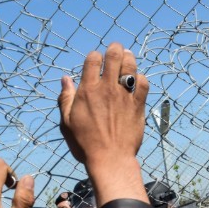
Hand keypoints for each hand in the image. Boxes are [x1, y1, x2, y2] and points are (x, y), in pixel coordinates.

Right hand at [58, 43, 149, 204]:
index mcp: (88, 90)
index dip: (94, 56)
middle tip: (115, 49)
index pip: (93, 59)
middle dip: (115, 48)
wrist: (110, 159)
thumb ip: (65, 98)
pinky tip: (137, 80)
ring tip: (127, 56)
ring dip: (129, 58)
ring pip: (130, 66)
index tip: (95, 61)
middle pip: (114, 56)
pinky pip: (144, 84)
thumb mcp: (66, 122)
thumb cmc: (85, 143)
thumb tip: (65, 79)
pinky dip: (141, 78)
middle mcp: (107, 89)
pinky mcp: (138, 106)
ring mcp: (125, 96)